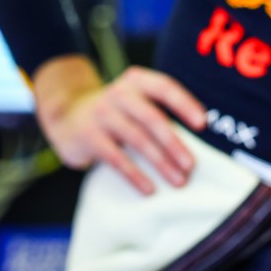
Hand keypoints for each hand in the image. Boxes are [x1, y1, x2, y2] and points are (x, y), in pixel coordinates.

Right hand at [33, 56, 208, 194]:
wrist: (67, 115)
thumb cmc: (116, 112)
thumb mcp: (134, 100)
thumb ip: (158, 109)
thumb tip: (198, 140)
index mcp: (136, 81)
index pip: (164, 87)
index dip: (184, 104)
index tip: (203, 123)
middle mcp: (119, 93)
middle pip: (152, 118)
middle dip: (174, 143)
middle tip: (191, 165)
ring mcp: (102, 114)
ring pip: (137, 139)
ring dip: (160, 162)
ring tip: (178, 181)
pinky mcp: (88, 136)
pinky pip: (116, 158)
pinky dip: (135, 175)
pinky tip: (149, 189)